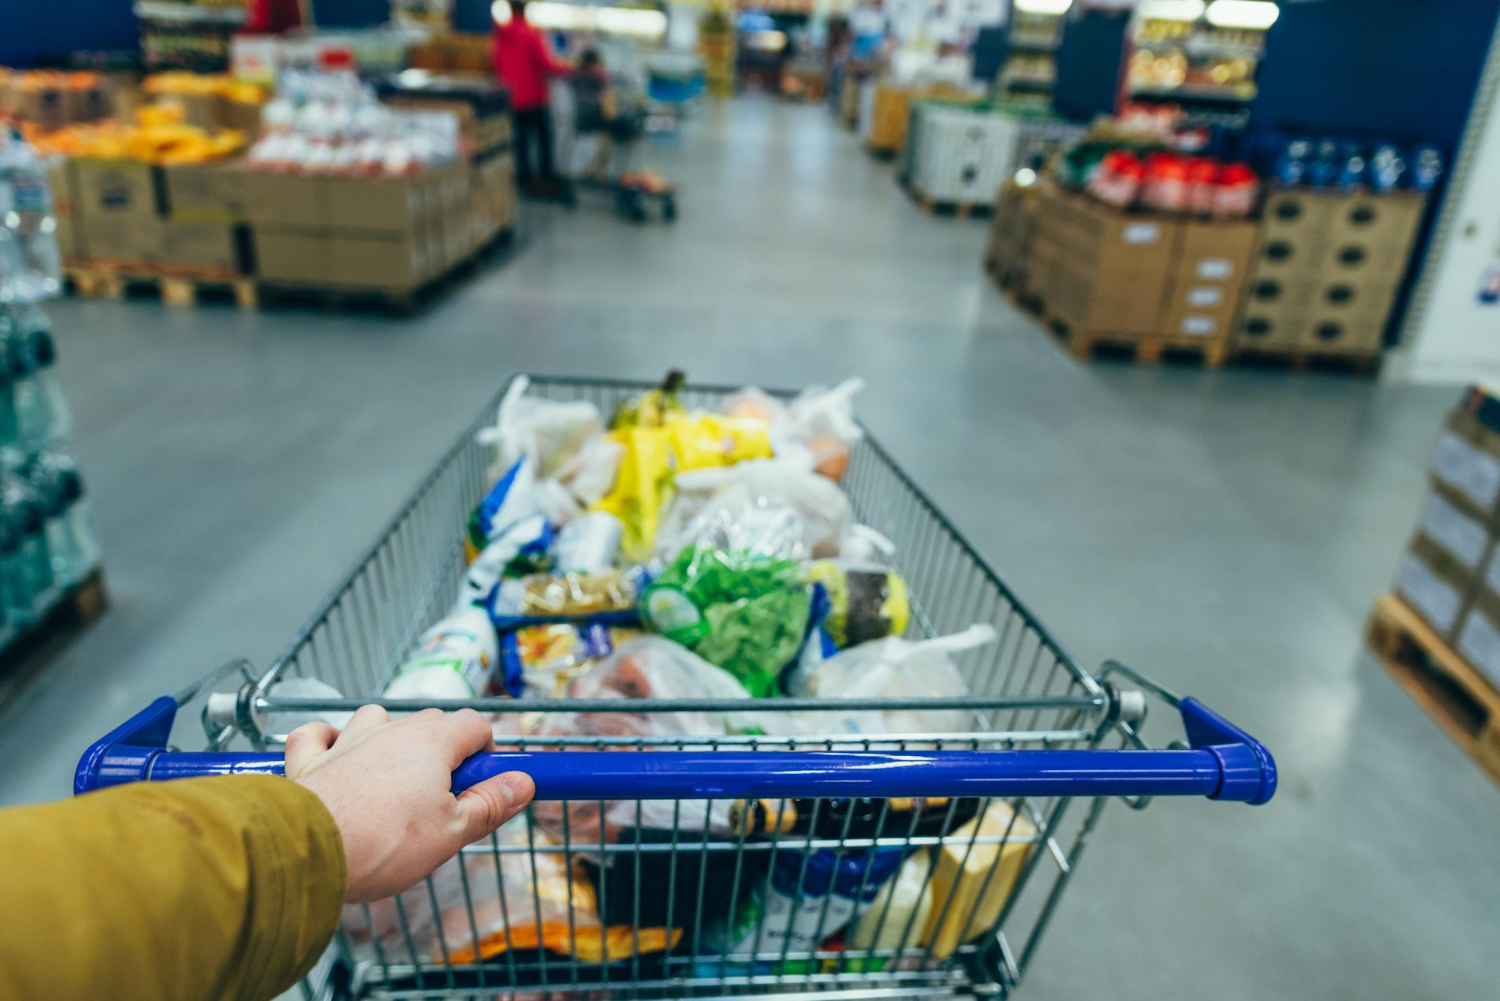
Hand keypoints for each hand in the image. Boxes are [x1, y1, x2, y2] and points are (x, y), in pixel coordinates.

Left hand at [286, 706, 534, 902]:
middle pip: (429, 721)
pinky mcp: (308, 761)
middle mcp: (390, 730)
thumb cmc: (386, 842)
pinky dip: (324, 741)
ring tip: (390, 776)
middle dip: (443, 749)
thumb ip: (490, 804)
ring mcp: (346, 742)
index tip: (486, 781)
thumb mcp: (453, 832)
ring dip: (386, 737)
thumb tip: (522, 783)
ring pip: (374, 718)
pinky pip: (314, 735)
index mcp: (432, 742)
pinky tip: (331, 756)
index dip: (486, 750)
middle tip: (444, 796)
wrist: (309, 853)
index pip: (475, 725)